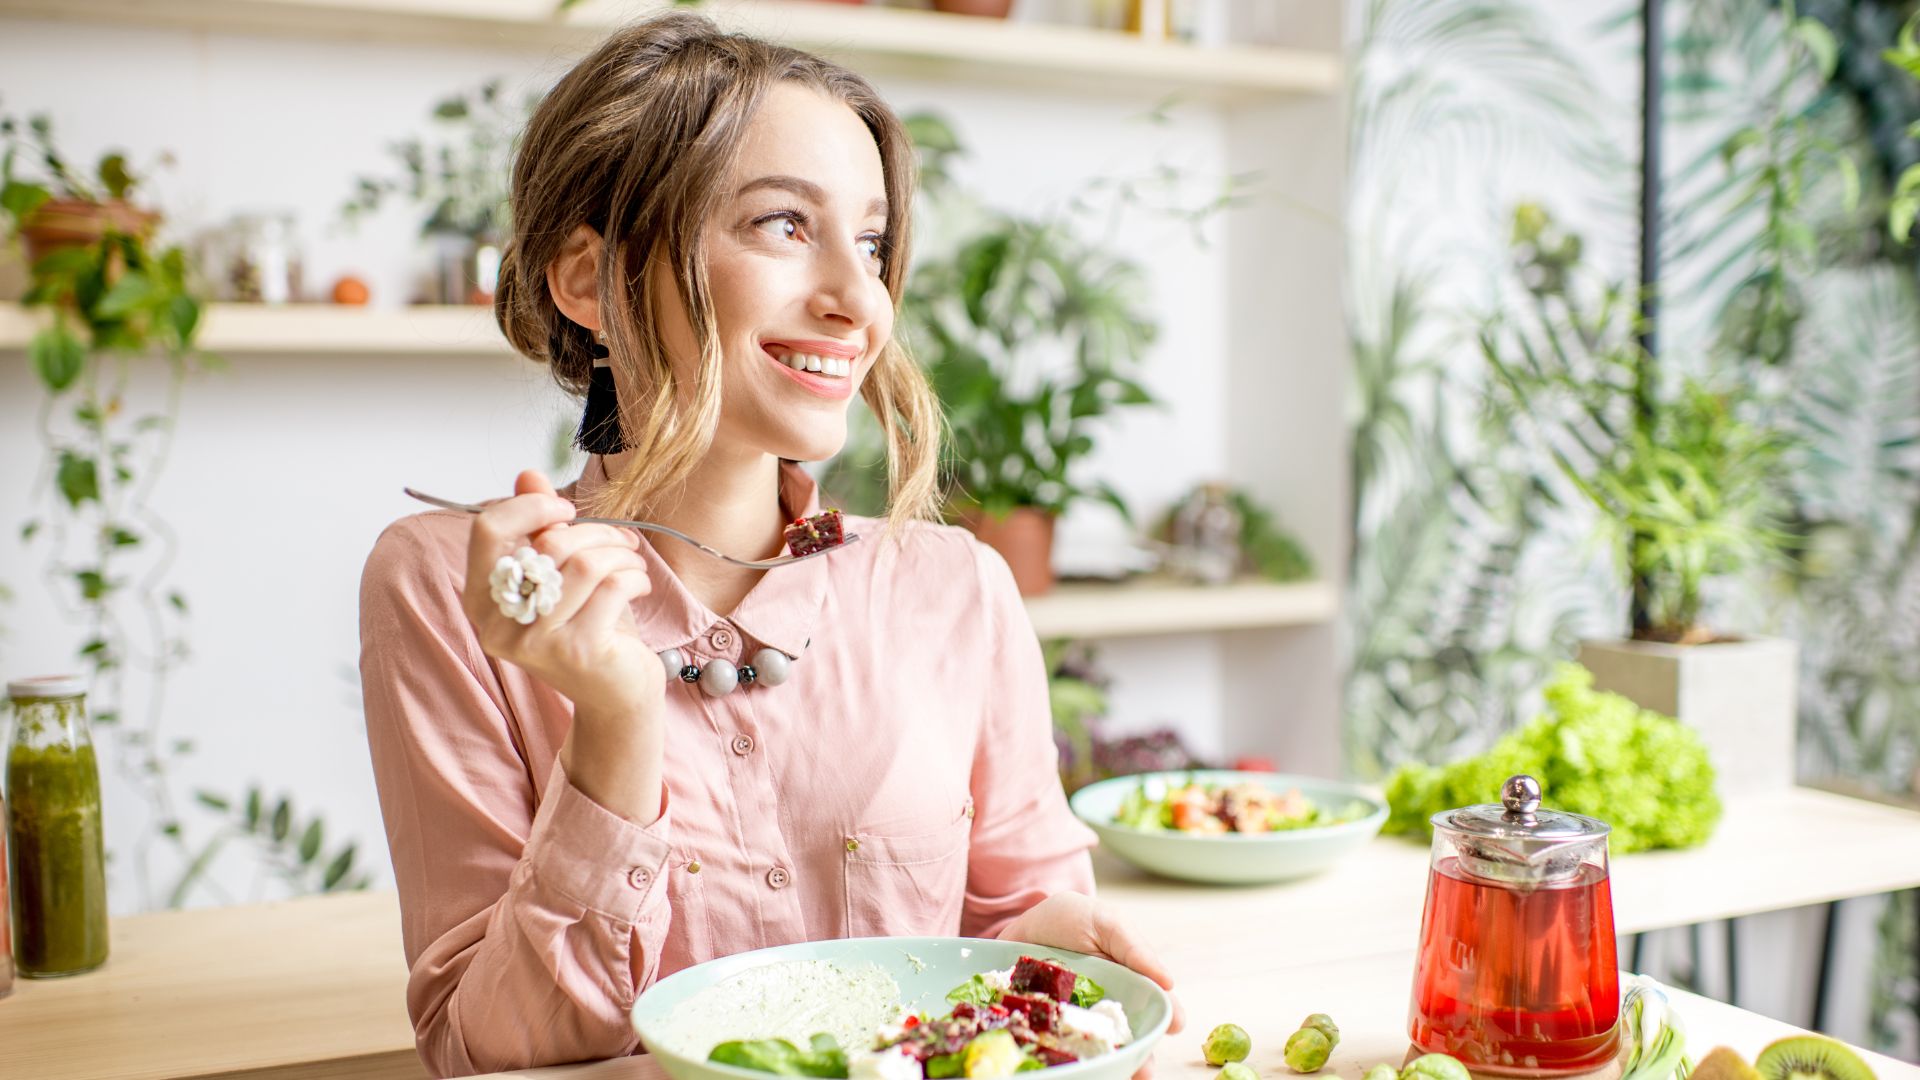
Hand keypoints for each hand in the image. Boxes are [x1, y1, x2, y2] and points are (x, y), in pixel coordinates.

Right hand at [461, 470, 664, 820]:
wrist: (616, 694)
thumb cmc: (587, 626)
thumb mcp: (560, 574)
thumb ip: (538, 526)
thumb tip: (528, 474)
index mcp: (483, 599)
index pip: (488, 531)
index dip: (530, 507)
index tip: (566, 509)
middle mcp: (500, 623)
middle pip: (546, 544)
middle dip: (595, 532)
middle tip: (621, 540)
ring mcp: (536, 641)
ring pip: (584, 563)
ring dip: (619, 553)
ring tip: (632, 561)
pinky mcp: (576, 650)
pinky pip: (612, 586)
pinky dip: (634, 577)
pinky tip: (638, 585)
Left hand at [996, 893, 1186, 1079]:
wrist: (1021, 922)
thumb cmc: (1071, 918)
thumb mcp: (1105, 923)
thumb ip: (1133, 948)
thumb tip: (1168, 981)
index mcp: (1129, 981)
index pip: (1153, 1003)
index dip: (1165, 1017)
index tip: (1173, 1026)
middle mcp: (1107, 1006)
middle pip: (1129, 1035)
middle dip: (1139, 1054)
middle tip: (1145, 1069)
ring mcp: (1078, 1019)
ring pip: (1097, 1047)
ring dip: (1109, 1062)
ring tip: (1111, 1072)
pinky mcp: (1049, 1026)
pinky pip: (1060, 1045)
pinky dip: (1067, 1059)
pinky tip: (1073, 1068)